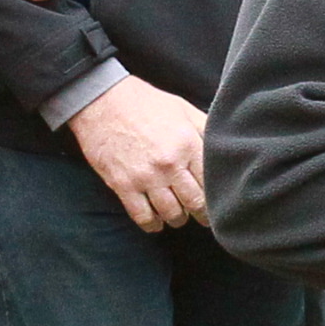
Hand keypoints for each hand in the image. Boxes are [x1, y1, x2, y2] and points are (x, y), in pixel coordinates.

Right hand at [68, 79, 207, 231]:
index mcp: (188, 144)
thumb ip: (204, 129)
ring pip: (170, 213)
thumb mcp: (182, 108)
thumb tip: (222, 146)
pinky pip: (142, 216)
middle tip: (201, 217)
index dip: (216, 196)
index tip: (216, 203)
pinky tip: (155, 223)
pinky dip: (151, 225)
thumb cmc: (145, 103)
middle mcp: (169, 164)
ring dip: (177, 219)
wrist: (102, 100)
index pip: (211, 183)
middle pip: (194, 203)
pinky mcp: (123, 185)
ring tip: (177, 217)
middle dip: (201, 214)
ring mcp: (145, 177)